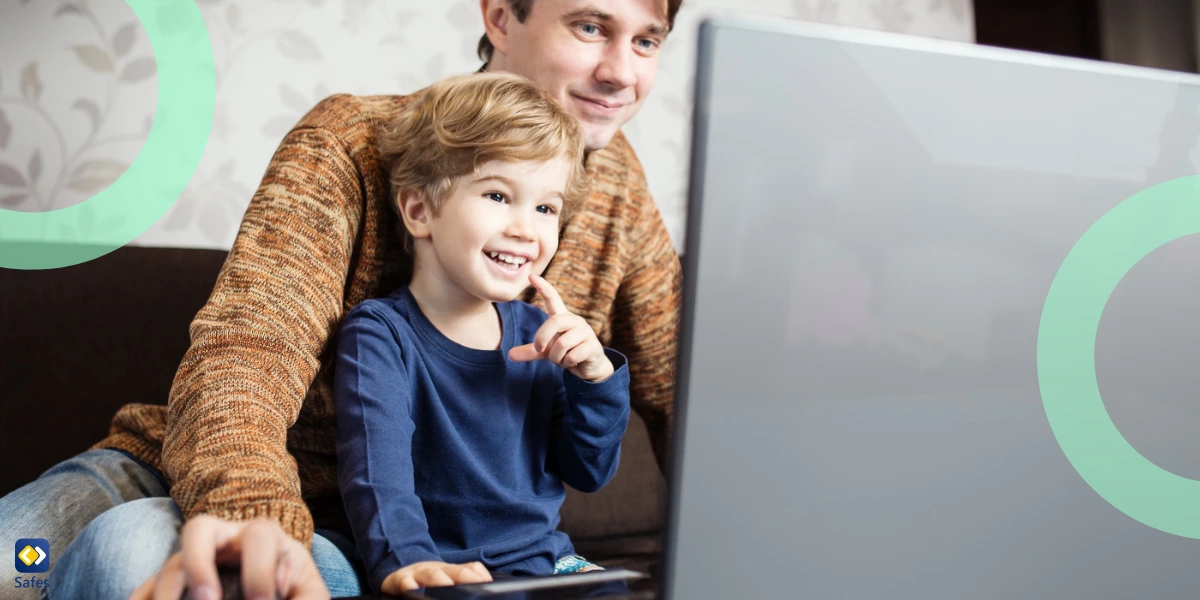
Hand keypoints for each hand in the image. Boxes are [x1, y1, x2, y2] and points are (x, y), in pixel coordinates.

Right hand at [129, 516, 328, 599]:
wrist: (278, 586)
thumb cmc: (292, 588)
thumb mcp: (307, 591)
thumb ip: (305, 598)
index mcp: (264, 536)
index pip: (259, 536)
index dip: (259, 572)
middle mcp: (223, 540)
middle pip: (199, 528)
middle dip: (198, 563)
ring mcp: (194, 559)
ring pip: (170, 564)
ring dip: (167, 593)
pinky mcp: (173, 584)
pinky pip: (146, 589)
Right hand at [381, 561, 491, 593]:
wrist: (401, 571)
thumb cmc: (430, 578)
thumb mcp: (449, 575)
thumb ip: (467, 574)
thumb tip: (486, 580)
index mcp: (450, 570)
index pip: (468, 570)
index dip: (477, 575)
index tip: (487, 582)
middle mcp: (436, 570)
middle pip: (451, 571)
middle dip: (462, 576)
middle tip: (472, 583)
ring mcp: (417, 574)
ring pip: (429, 575)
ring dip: (437, 579)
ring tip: (445, 584)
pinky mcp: (399, 580)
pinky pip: (402, 581)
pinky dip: (407, 584)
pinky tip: (410, 588)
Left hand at [508, 275, 614, 381]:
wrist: (588, 366)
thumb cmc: (566, 353)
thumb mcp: (547, 351)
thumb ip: (531, 351)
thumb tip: (510, 355)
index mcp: (562, 318)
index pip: (552, 298)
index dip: (543, 287)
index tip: (531, 276)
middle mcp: (575, 321)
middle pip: (554, 321)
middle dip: (542, 338)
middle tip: (540, 349)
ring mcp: (586, 332)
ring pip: (562, 344)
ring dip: (557, 357)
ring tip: (563, 359)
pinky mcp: (593, 346)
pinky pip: (572, 356)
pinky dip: (567, 363)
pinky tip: (574, 362)